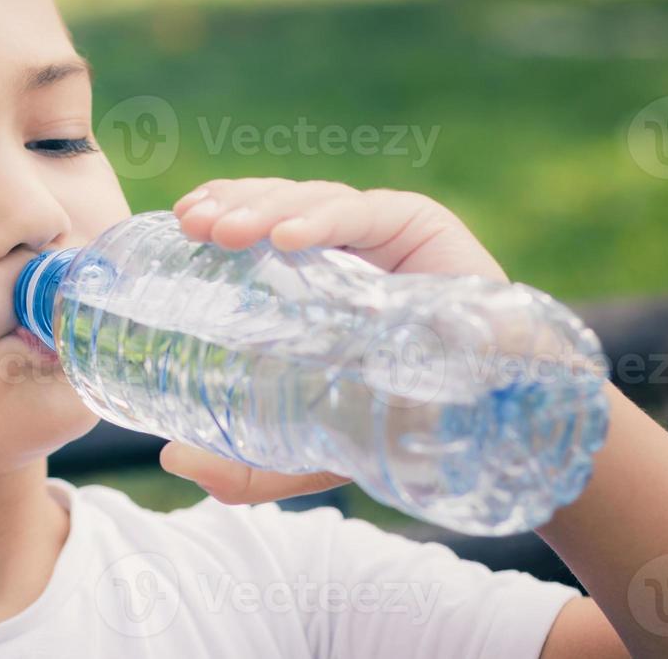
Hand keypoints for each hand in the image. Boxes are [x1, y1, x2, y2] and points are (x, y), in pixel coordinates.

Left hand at [158, 177, 507, 504]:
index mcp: (311, 274)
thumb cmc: (396, 426)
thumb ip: (244, 466)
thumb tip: (172, 460)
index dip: (220, 212)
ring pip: (312, 200)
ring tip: (225, 232)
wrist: (494, 430)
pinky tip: (287, 238)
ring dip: (264, 209)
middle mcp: (343, 246)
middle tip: (192, 225)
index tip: (179, 221)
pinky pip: (365, 214)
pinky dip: (323, 222)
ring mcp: (383, 233)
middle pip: (276, 203)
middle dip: (231, 206)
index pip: (255, 226)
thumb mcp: (307, 449)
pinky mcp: (423, 228)